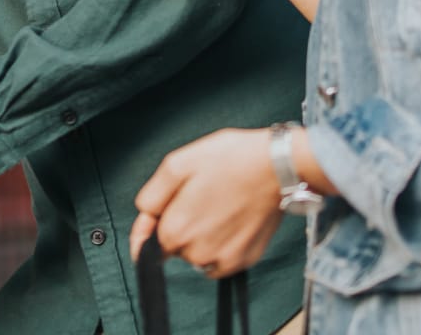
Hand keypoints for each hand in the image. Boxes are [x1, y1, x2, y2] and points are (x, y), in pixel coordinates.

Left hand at [129, 129, 283, 278]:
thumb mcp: (177, 164)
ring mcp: (223, 260)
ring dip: (203, 236)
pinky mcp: (244, 261)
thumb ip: (151, 196)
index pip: (151, 241)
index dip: (155, 224)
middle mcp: (197, 253)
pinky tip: (233, 220)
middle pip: (177, 246)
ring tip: (221, 205)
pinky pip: (220, 260)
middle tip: (203, 196)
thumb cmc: (228, 158)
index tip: (168, 213)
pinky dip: (223, 245)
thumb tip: (143, 217)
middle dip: (184, 225)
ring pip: (199, 254)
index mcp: (175, 231)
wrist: (277, 166)